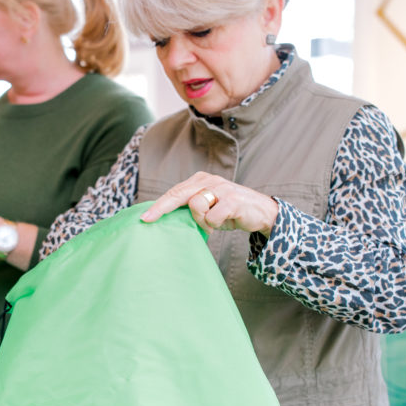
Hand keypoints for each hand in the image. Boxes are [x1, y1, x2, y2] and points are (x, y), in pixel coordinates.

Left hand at [140, 171, 279, 235]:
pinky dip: (216, 224)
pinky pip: (212, 217)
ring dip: (202, 220)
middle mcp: (209, 180)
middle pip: (178, 194)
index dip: (159, 205)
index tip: (144, 218)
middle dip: (161, 208)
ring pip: (196, 206)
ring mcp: (221, 188)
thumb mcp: (209, 209)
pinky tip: (225, 222)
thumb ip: (191, 209)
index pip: (174, 192)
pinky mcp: (232, 200)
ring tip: (215, 221)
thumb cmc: (230, 212)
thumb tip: (168, 220)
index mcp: (200, 181)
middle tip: (148, 220)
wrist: (261, 212)